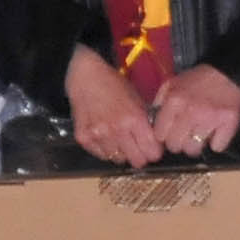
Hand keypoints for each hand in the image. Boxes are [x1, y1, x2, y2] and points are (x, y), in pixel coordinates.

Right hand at [64, 45, 161, 166]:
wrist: (86, 78)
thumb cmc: (114, 86)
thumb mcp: (137, 100)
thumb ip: (146, 123)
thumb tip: (155, 144)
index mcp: (134, 118)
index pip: (152, 152)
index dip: (154, 152)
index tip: (152, 149)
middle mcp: (117, 130)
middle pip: (137, 161)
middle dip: (140, 156)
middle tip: (137, 148)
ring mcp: (99, 135)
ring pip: (118, 160)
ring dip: (121, 152)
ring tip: (118, 138)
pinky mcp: (84, 138)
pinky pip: (101, 155)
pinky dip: (105, 149)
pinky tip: (105, 136)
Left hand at [150, 63, 239, 158]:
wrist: (232, 73)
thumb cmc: (201, 79)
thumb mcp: (173, 83)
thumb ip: (160, 101)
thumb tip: (152, 121)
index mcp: (174, 101)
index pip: (159, 134)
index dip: (164, 135)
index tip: (170, 133)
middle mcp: (190, 112)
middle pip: (175, 145)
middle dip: (178, 143)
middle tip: (185, 135)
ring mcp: (210, 119)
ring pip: (193, 150)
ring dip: (196, 145)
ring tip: (200, 135)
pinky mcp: (228, 124)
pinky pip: (216, 147)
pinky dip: (217, 143)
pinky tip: (216, 133)